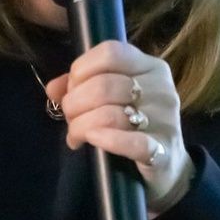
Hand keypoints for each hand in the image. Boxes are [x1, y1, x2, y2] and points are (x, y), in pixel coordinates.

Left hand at [44, 42, 192, 214]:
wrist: (167, 167)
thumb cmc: (134, 125)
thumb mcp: (111, 98)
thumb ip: (81, 86)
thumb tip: (52, 89)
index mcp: (149, 67)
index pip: (110, 53)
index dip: (81, 69)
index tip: (72, 89)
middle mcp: (161, 88)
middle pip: (104, 85)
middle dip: (75, 103)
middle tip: (70, 119)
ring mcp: (165, 119)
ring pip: (109, 114)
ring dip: (81, 126)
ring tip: (76, 136)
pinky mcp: (164, 151)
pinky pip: (132, 142)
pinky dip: (107, 140)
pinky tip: (93, 140)